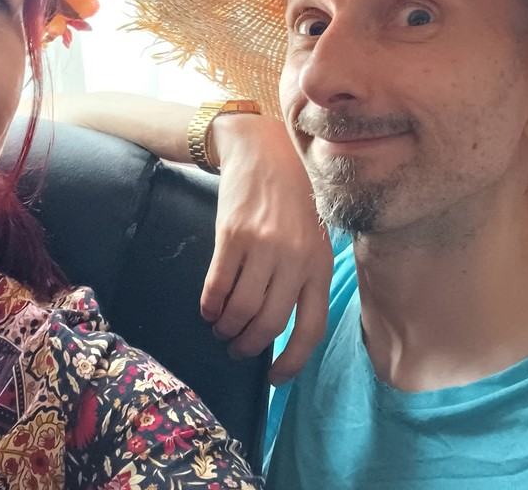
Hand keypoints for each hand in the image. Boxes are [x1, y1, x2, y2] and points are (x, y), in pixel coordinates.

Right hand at [207, 113, 331, 384]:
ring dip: (227, 328)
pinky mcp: (232, 235)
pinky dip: (210, 305)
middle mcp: (294, 258)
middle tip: (237, 349)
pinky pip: (217, 285)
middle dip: (249, 345)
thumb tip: (286, 325)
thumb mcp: (313, 235)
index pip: (311, 328)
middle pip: (270, 323)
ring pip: (241, 309)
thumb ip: (305, 275)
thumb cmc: (291, 198)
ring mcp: (263, 246)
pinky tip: (208, 309)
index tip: (274, 376)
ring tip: (221, 330)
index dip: (292, 361)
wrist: (263, 150)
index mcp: (318, 263)